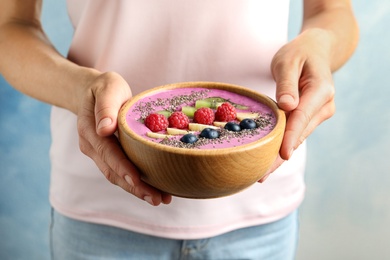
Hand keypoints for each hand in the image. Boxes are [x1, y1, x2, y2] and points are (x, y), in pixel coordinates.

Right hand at [76, 71, 171, 204]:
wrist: (92, 93)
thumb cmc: (104, 88)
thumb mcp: (107, 89)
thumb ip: (106, 107)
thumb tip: (105, 128)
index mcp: (90, 130)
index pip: (108, 153)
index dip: (123, 168)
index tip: (138, 180)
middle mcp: (92, 147)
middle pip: (113, 172)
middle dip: (135, 187)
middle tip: (157, 199)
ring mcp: (99, 154)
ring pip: (117, 176)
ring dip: (137, 190)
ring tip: (160, 199)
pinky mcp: (109, 156)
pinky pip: (122, 172)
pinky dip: (137, 182)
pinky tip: (155, 188)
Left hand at [259, 29, 335, 181]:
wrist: (315, 51)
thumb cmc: (299, 53)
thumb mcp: (288, 62)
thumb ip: (286, 84)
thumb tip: (287, 106)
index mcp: (321, 90)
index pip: (302, 117)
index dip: (290, 136)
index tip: (281, 154)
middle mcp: (324, 106)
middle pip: (299, 134)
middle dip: (280, 155)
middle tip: (261, 174)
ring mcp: (318, 114)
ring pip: (297, 138)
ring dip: (280, 155)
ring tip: (261, 174)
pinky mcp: (310, 117)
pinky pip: (295, 134)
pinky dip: (282, 146)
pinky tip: (269, 161)